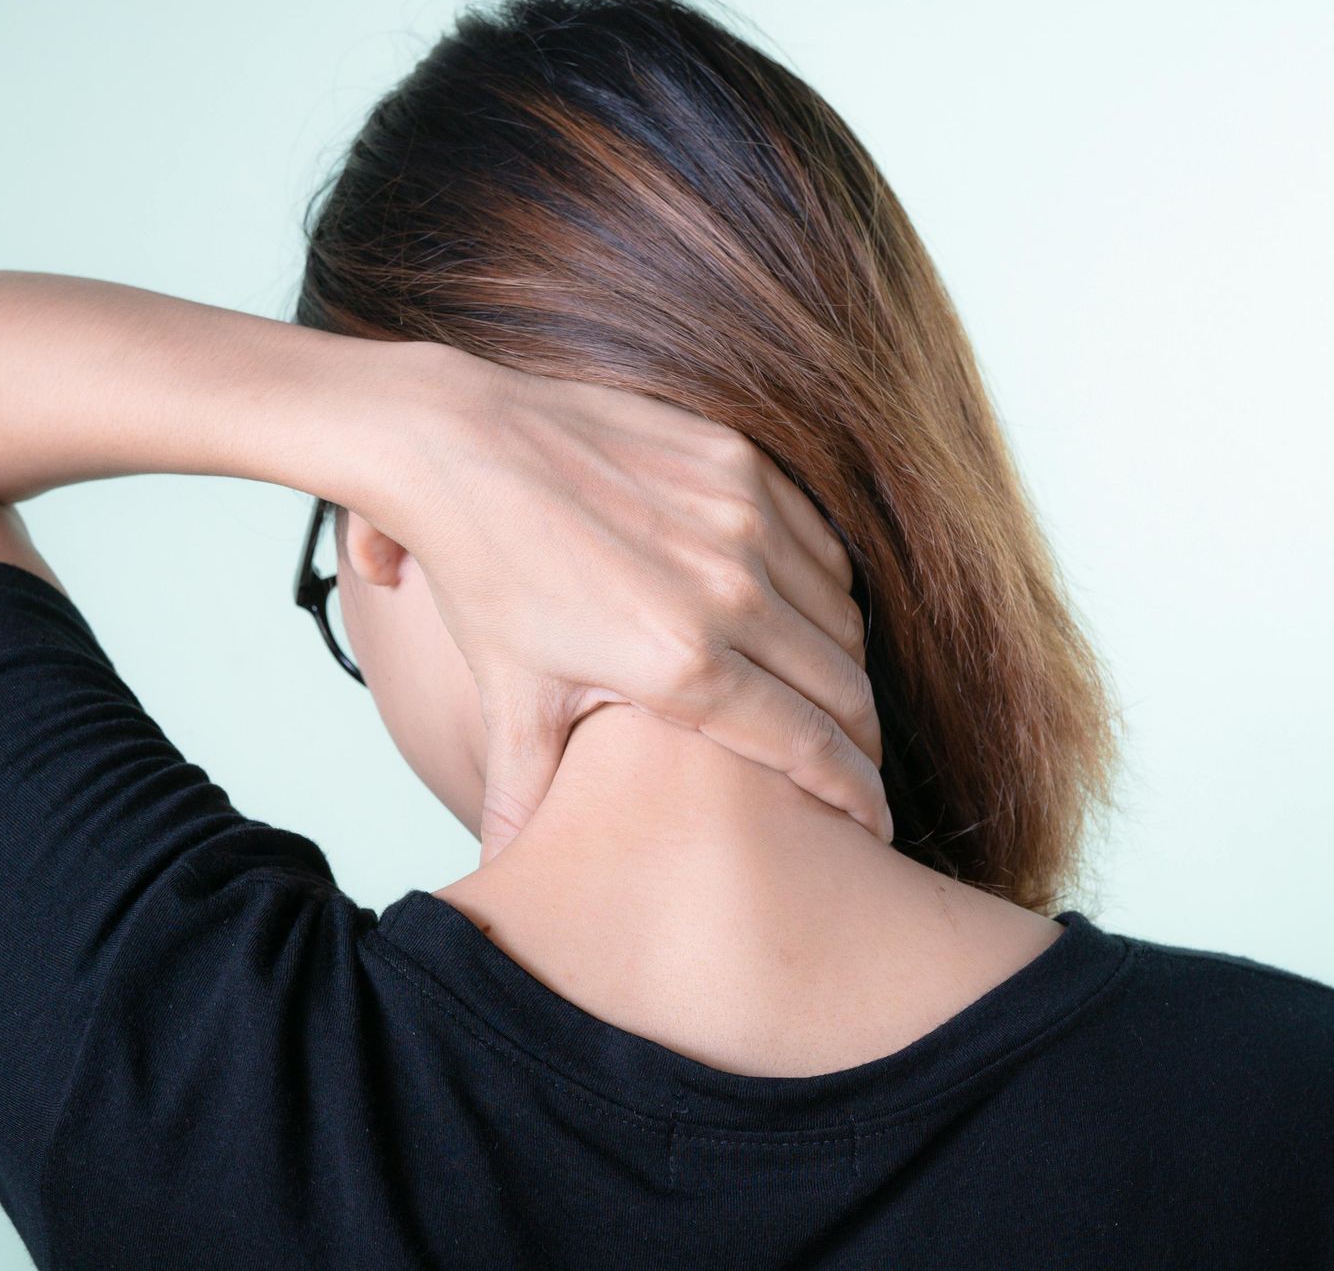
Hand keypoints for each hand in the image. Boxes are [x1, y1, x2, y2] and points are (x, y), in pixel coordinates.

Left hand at [366, 342, 888, 855]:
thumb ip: (526, 797)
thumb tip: (502, 890)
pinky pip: (820, 547)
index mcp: (680, 662)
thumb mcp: (511, 698)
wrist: (460, 444)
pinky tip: (798, 619)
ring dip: (841, 668)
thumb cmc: (485, 577)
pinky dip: (822, 593)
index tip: (873, 825)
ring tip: (825, 701)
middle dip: (860, 743)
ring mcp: (742, 516)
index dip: (854, 792)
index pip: (809, 744)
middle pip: (843, 688)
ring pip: (840, 618)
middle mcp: (728, 589)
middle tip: (854, 772)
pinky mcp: (741, 462)